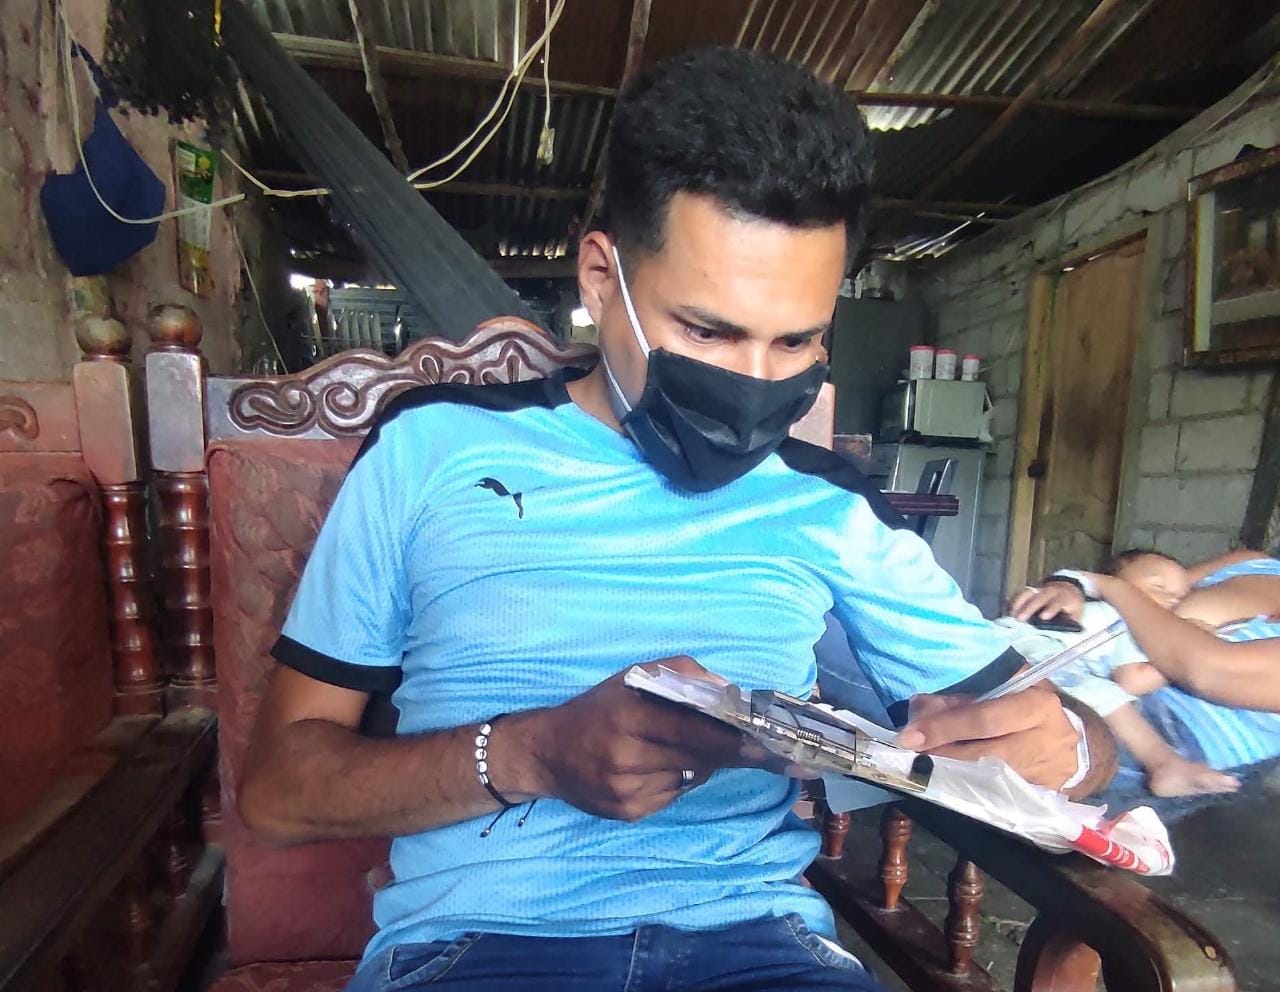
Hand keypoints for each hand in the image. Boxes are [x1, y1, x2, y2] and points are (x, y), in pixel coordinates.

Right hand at [502, 657, 750, 821]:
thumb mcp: (635, 677)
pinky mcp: (627, 813)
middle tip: (772, 753)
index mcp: (630, 714)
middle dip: (733, 753)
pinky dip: (676, 781)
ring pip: (691, 778)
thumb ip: (685, 675)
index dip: (737, 740)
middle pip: (700, 758)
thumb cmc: (599, 707)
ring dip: (700, 764)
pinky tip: (654, 768)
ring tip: (673, 747)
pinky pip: (673, 795)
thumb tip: (733, 693)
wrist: (546, 751)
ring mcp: (627, 790)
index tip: (773, 747)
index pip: (695, 730)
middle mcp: (627, 755)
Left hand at [895, 684, 1079, 789]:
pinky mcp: (1040, 797)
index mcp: (1037, 705)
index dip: (946, 727)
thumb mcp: (1007, 691)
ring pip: (989, 778)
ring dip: (950, 774)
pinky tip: (945, 783)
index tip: (910, 736)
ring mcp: (1045, 774)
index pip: (985, 718)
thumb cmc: (1033, 710)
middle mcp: (1044, 740)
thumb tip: (919, 709)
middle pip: (985, 754)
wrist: (1078, 748)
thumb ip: (962, 699)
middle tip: (911, 755)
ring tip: (921, 768)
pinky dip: (967, 788)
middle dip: (943, 755)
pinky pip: (997, 794)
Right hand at [1008, 580, 1085, 621]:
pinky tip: (1010, 610)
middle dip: (1029, 607)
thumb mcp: (1077, 612)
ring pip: (1028, 593)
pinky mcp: (1032, 589)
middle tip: (1020, 619)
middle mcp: (1051, 590)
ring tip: (1012, 615)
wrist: (1069, 586)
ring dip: (1019, 603)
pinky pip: (1022, 593)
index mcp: (1064, 596)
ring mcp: (1040, 588)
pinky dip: (1015, 600)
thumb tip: (1061, 631)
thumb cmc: (1072, 604)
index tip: (1043, 617)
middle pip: (1039, 597)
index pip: (1057, 601)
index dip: (1050, 608)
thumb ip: (1070, 621)